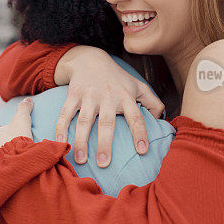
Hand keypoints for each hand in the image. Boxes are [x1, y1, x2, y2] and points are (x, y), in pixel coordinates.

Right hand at [54, 46, 164, 166]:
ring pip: (84, 121)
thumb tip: (162, 121)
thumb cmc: (117, 79)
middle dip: (105, 144)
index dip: (140, 133)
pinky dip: (60, 127)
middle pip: (106, 123)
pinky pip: (65, 113)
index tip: (142, 151)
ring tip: (80, 160)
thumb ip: (153, 103)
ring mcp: (89, 96)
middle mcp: (108, 97)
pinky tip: (60, 142)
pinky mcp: (73, 95)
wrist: (90, 59)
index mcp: (126, 97)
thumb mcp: (138, 86)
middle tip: (104, 164)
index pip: (136, 117)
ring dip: (81, 141)